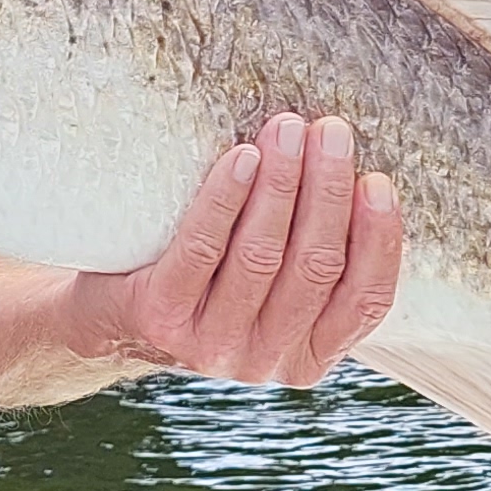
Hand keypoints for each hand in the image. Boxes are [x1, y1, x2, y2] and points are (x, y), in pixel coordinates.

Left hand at [71, 117, 405, 388]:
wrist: (112, 316)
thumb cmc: (209, 281)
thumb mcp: (273, 287)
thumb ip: (312, 256)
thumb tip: (354, 171)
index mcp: (309, 355)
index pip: (365, 301)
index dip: (378, 239)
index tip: (377, 181)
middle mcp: (266, 360)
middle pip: (314, 267)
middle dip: (327, 190)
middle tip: (330, 131)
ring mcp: (211, 345)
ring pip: (261, 255)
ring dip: (281, 184)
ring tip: (286, 130)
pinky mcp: (161, 318)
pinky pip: (201, 249)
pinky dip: (225, 199)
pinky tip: (240, 159)